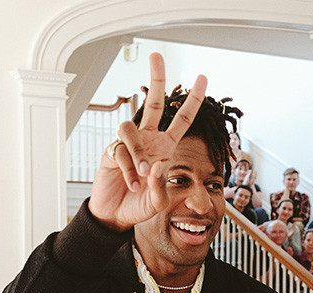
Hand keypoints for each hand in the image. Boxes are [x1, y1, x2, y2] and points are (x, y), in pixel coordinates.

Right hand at [88, 53, 206, 230]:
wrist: (116, 216)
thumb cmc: (140, 205)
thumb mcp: (159, 200)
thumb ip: (161, 185)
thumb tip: (155, 164)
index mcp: (165, 147)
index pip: (182, 119)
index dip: (193, 99)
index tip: (202, 78)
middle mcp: (147, 140)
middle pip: (153, 102)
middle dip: (156, 78)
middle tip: (156, 56)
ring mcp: (128, 144)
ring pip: (130, 127)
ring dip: (137, 152)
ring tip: (141, 176)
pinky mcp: (111, 152)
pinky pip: (119, 150)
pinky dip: (127, 168)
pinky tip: (131, 183)